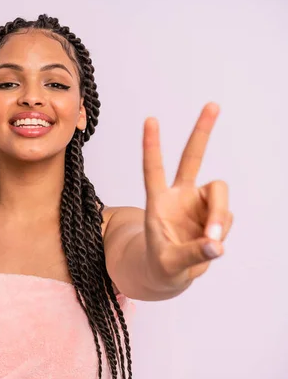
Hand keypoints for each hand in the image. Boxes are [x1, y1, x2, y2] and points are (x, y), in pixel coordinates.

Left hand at [142, 102, 232, 290]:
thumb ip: (192, 255)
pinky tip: (210, 244)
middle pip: (192, 158)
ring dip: (219, 215)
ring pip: (220, 195)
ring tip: (211, 240)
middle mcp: (179, 196)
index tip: (150, 120)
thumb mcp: (169, 264)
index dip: (152, 146)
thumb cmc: (161, 265)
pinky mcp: (214, 214)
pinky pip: (227, 217)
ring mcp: (198, 203)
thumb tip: (217, 245)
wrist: (169, 273)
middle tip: (212, 104)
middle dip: (202, 132)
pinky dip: (221, 231)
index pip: (153, 169)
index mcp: (158, 202)